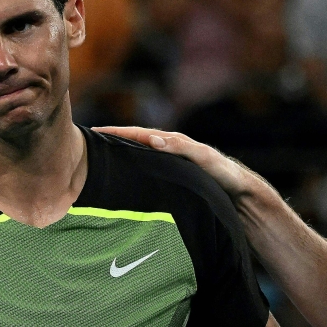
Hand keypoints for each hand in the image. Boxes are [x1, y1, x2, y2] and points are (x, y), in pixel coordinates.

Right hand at [93, 127, 254, 199]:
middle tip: (85, 145)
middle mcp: (169, 152)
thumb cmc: (224, 175)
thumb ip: (180, 147)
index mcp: (173, 144)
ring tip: (96, 162)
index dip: (117, 133)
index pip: (139, 134)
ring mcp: (170, 166)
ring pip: (139, 159)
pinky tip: (122, 183)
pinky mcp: (173, 180)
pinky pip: (147, 173)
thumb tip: (153, 139)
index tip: (93, 132)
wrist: (241, 194)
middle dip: (112, 142)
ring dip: (119, 158)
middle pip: (135, 144)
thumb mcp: (204, 158)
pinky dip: (133, 172)